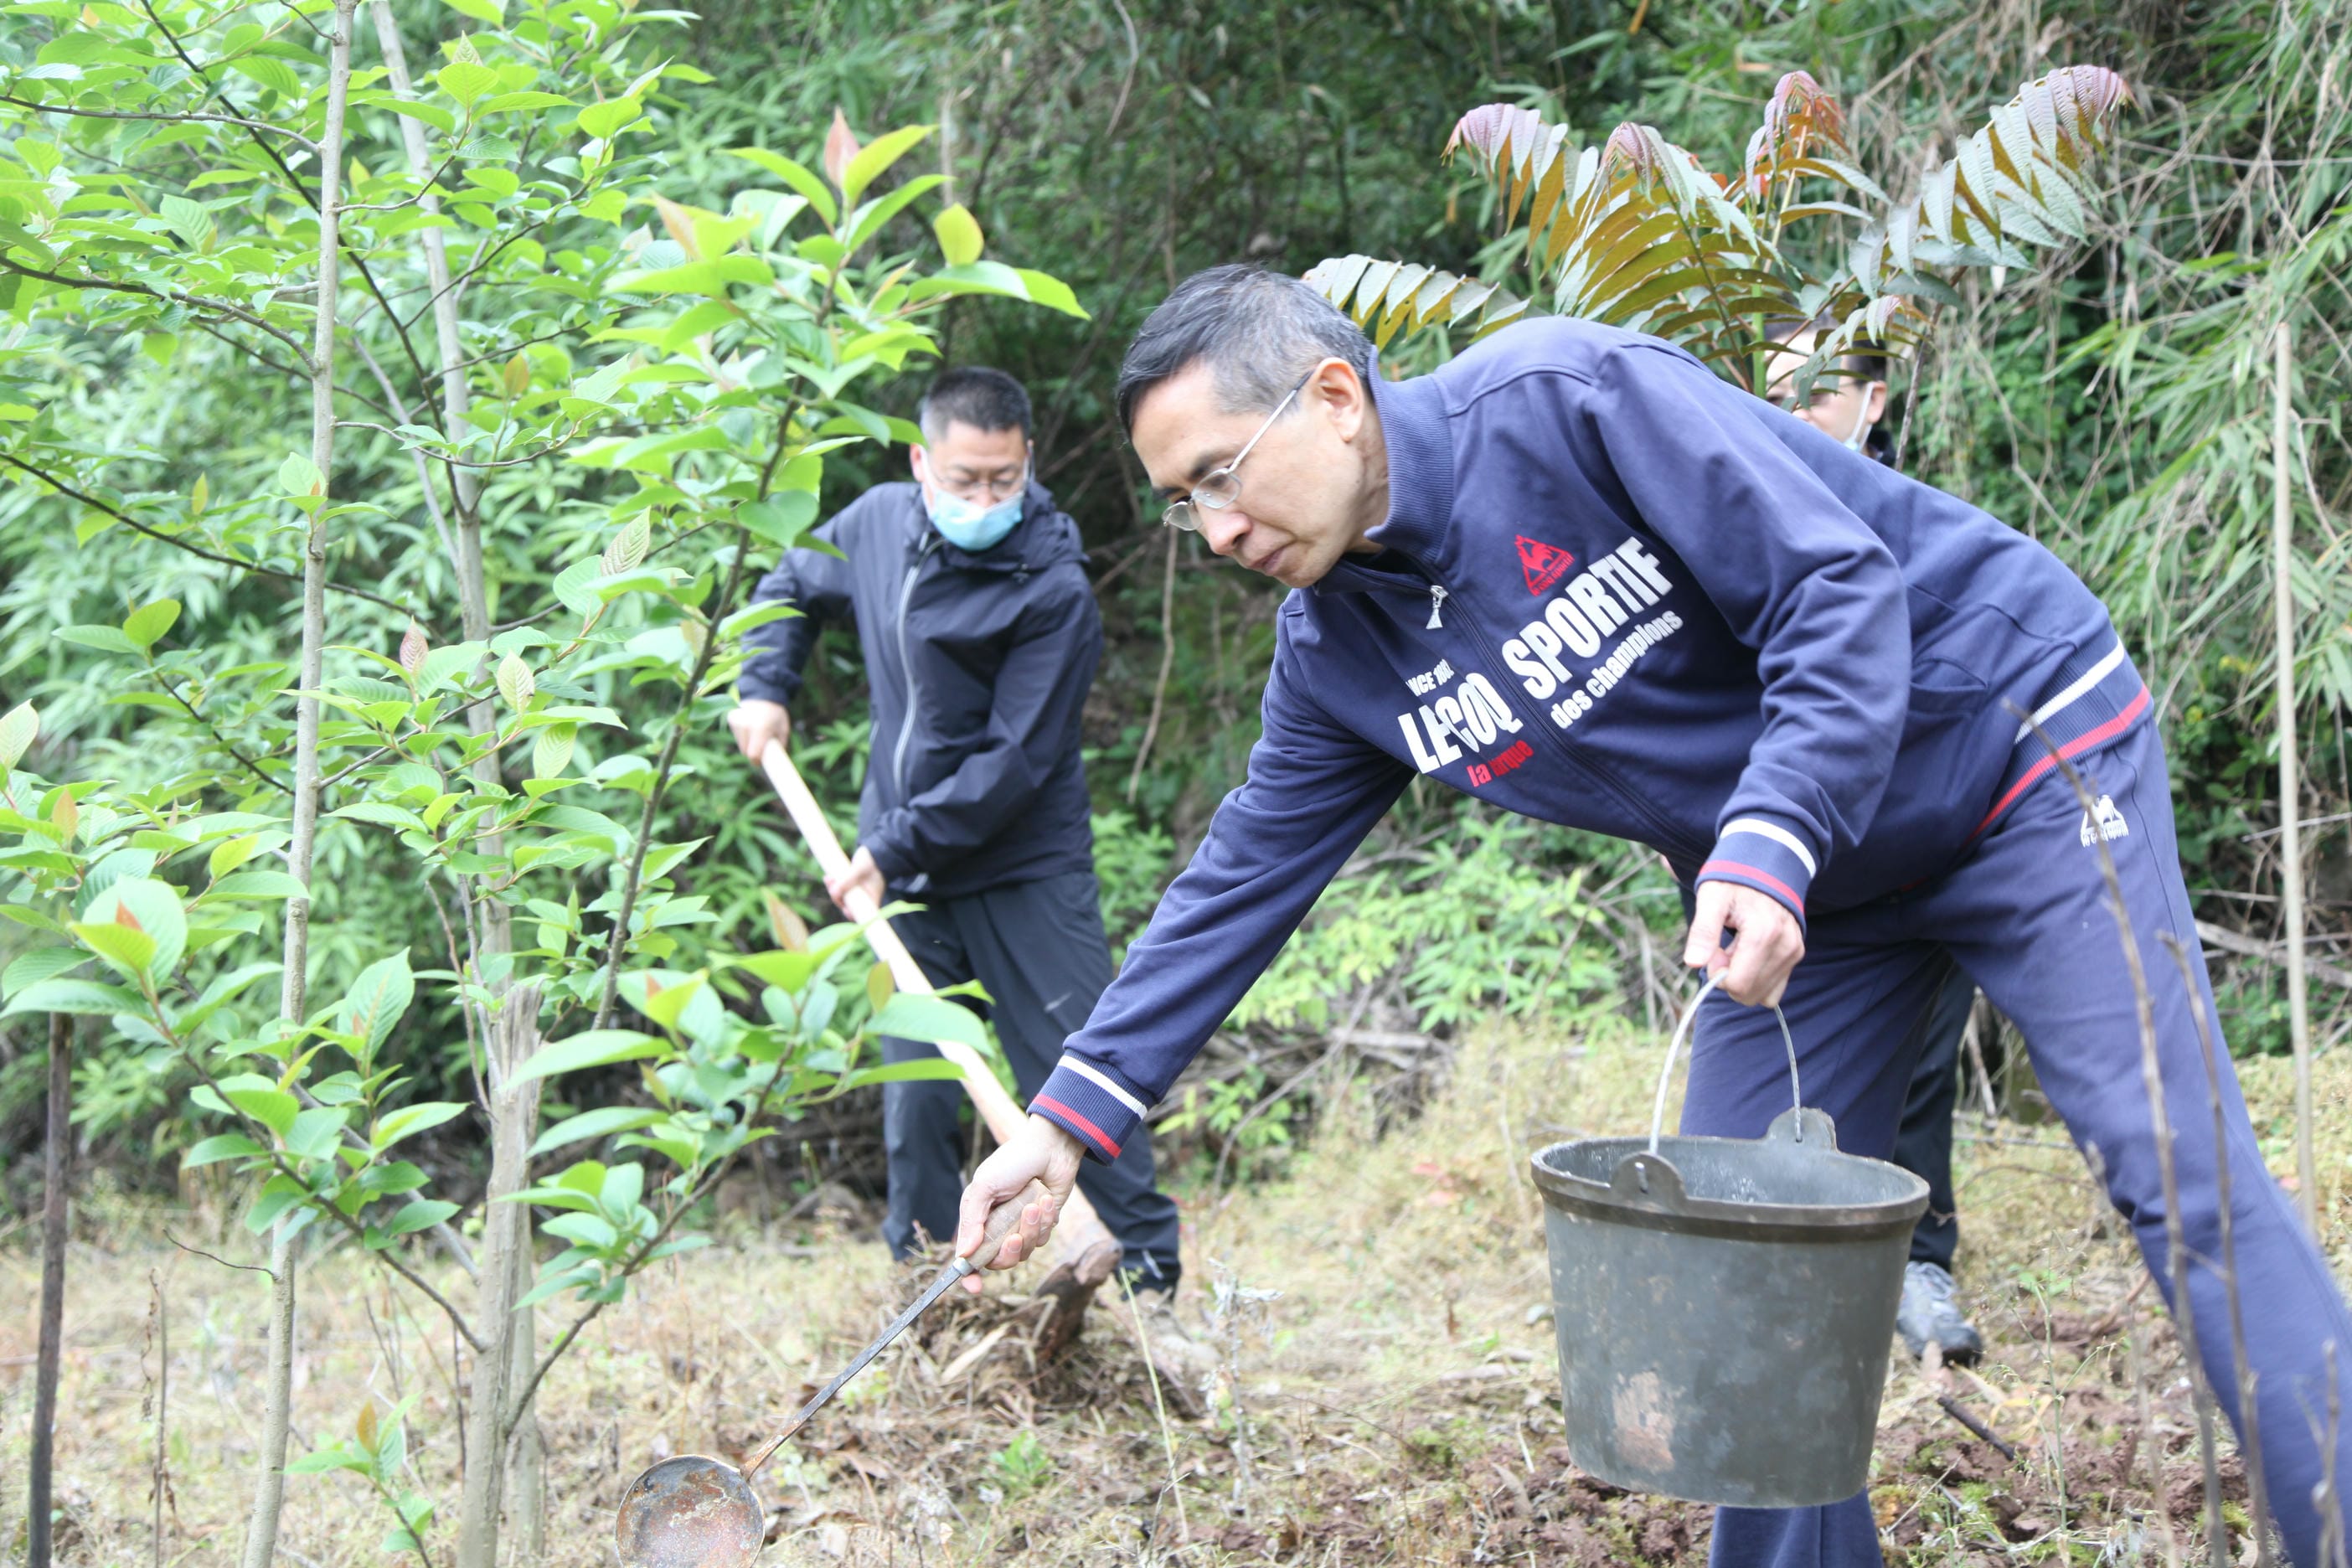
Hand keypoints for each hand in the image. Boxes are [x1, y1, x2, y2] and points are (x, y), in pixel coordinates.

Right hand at [726, 698, 790, 762]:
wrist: (763, 691)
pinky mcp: (730, 719)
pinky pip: (736, 735)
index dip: (758, 761)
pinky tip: (749, 727)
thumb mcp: (783, 729)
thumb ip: (779, 746)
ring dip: (748, 744)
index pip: (753, 755)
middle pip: (745, 751)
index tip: (762, 761)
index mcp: (761, 728)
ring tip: (756, 734)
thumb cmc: (776, 712)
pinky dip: (743, 735)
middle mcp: (745, 725)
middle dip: (754, 753)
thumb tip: (775, 761)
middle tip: (762, 747)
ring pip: (740, 745)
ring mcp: (736, 722)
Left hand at [825, 845, 884, 915]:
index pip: (862, 914)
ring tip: (829, 878)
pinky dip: (833, 884)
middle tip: (832, 886)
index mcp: (871, 898)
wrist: (872, 852)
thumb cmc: (872, 861)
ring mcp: (855, 893)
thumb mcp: (860, 869)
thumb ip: (848, 880)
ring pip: (841, 897)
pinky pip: (838, 889)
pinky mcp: (848, 886)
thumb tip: (834, 892)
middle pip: (847, 906)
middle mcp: (863, 898)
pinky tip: (828, 877)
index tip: (845, 909)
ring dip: (833, 890)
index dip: (852, 914)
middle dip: (837, 898)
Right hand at [953, 1114, 1084, 1293]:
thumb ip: (973, 1220)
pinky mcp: (1043, 1225)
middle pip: (999, 1261)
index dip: (969, 1276)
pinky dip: (1046, 1220)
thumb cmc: (1012, 1162)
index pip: (969, 1256)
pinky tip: (1047, 1199)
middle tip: (1015, 1235)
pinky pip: (1043, 1239)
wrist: (1050, 1148)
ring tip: (1035, 1203)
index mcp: (978, 1219)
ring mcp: (1021, 1227)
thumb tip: (965, 1253)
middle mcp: (998, 1227)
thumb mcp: (985, 1186)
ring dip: (1031, 1228)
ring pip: (1024, 1251)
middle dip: (1009, 1251)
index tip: (975, 1288)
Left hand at [1682, 881, 1804, 1005]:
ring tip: (1739, 948)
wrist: (1765, 866)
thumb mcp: (1711, 899)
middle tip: (1725, 950)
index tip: (1715, 951)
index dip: (1718, 975)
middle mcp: (1784, 946)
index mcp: (1762, 934)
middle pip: (1750, 994)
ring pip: (1764, 995)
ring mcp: (1793, 951)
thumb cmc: (1733, 882)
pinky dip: (1759, 978)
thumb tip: (1694, 963)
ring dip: (1745, 978)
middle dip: (1731, 979)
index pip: (1738, 984)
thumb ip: (1703, 931)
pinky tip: (1751, 953)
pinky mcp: (1796, 953)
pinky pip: (1776, 987)